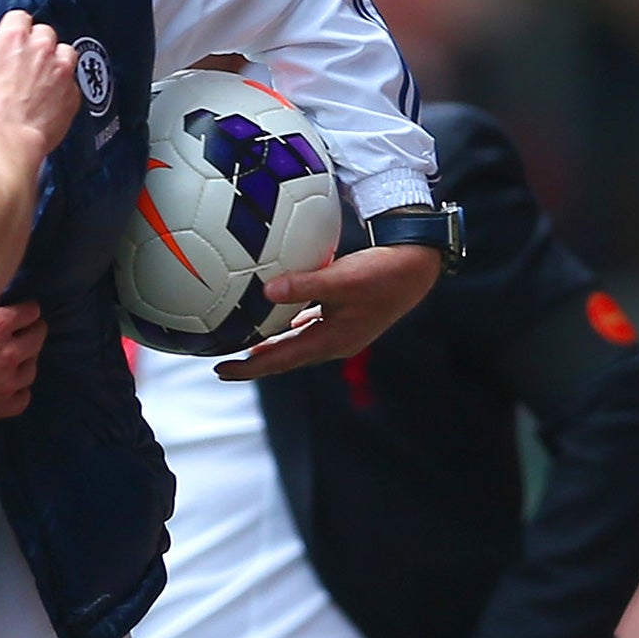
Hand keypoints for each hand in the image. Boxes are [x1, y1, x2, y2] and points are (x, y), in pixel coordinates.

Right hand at [0, 11, 81, 156]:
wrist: (7, 139)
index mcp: (14, 38)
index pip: (18, 17)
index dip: (13, 27)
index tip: (12, 35)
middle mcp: (42, 49)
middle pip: (45, 33)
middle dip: (36, 44)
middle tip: (24, 61)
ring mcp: (61, 71)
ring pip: (66, 53)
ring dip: (56, 61)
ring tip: (42, 77)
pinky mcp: (72, 94)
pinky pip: (72, 84)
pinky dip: (62, 89)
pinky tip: (48, 100)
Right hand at [0, 303, 46, 436]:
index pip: (31, 312)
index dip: (25, 311)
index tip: (21, 314)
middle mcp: (8, 352)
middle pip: (38, 336)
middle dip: (30, 332)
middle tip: (20, 334)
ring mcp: (7, 382)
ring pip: (32, 367)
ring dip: (23, 362)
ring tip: (8, 362)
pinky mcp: (1, 406)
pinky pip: (23, 396)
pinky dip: (16, 391)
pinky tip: (4, 386)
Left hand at [214, 242, 440, 381]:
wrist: (418, 267)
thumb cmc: (383, 273)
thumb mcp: (342, 278)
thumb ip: (304, 285)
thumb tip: (266, 291)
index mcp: (332, 340)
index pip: (281, 360)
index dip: (250, 368)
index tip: (220, 370)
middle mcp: (334, 341)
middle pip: (285, 358)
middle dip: (254, 363)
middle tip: (222, 365)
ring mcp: (341, 330)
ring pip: (296, 342)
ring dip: (270, 345)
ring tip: (243, 344)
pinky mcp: (345, 315)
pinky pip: (307, 325)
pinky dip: (287, 325)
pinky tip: (276, 318)